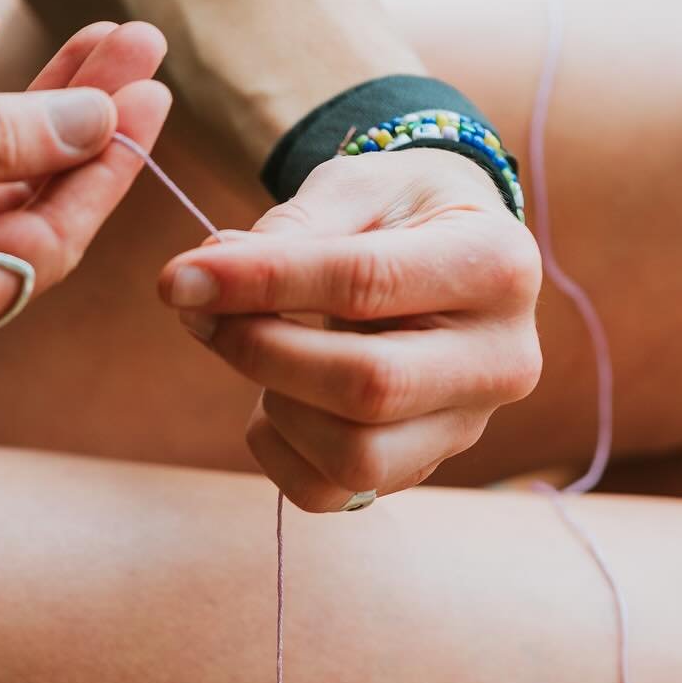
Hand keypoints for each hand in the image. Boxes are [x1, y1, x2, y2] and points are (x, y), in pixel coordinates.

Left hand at [158, 148, 541, 511]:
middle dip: (265, 353)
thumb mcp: (355, 188)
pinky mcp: (423, 468)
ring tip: (259, 352)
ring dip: (278, 407)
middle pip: (371, 388)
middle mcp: (501, 361)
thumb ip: (289, 230)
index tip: (179, 277)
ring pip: (357, 458)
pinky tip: (276, 400)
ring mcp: (467, 427)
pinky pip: (333, 494)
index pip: (367, 283)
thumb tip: (202, 279)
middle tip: (203, 317)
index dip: (264, 283)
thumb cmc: (397, 212)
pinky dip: (279, 452)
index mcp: (497, 266)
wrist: (446, 252)